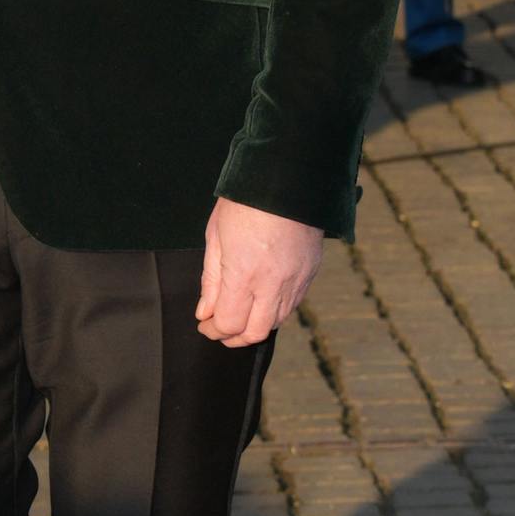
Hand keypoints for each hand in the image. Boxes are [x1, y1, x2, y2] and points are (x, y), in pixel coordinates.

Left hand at [196, 196, 322, 346]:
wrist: (289, 177)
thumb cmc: (246, 201)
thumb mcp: (216, 236)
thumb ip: (211, 279)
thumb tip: (205, 311)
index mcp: (244, 274)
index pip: (229, 323)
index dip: (213, 330)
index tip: (204, 324)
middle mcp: (272, 283)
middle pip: (255, 333)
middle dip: (233, 338)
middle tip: (220, 329)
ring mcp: (295, 279)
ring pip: (276, 322)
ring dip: (256, 325)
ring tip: (241, 314)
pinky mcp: (310, 273)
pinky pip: (293, 304)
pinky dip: (275, 311)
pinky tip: (262, 300)